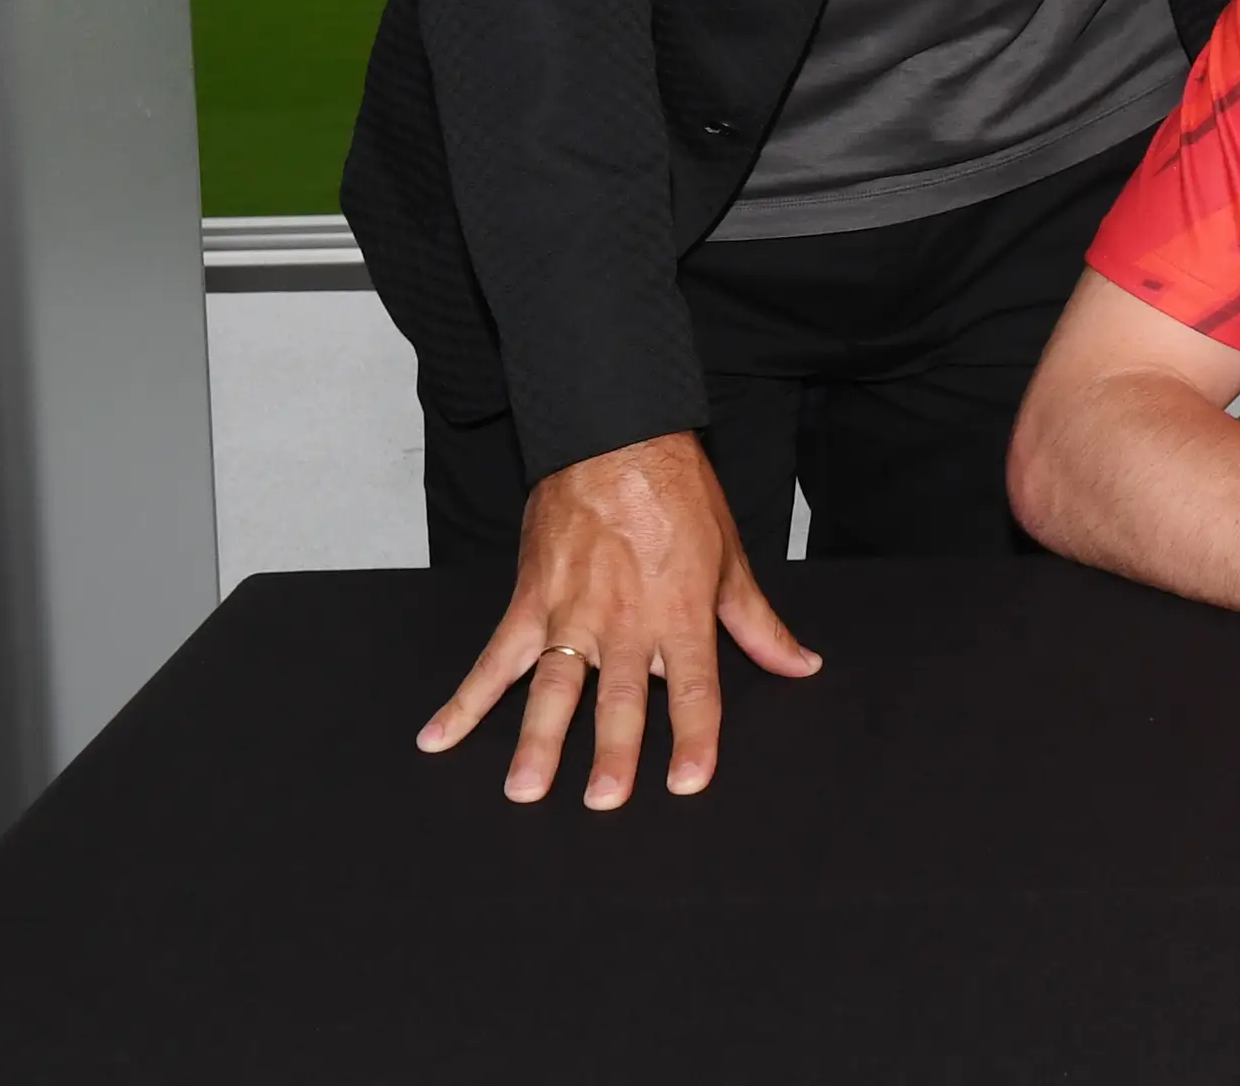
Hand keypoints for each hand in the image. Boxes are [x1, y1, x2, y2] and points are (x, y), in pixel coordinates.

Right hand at [416, 433, 818, 805]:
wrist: (618, 439)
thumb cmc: (679, 497)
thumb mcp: (731, 559)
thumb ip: (759, 625)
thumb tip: (801, 665)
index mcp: (680, 614)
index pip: (694, 688)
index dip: (695, 737)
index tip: (688, 783)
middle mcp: (626, 621)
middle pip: (621, 697)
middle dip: (613, 751)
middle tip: (604, 800)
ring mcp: (573, 613)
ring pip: (555, 685)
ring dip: (538, 738)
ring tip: (525, 788)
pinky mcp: (531, 602)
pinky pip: (494, 658)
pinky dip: (463, 699)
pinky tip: (438, 738)